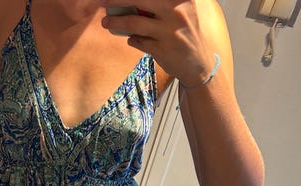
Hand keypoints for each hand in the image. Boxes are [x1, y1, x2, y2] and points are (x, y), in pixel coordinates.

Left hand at [101, 0, 217, 86]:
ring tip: (106, 22)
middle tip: (102, 0)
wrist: (198, 64)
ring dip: (116, 22)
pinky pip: (137, 42)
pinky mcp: (161, 49)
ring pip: (133, 23)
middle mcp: (176, 10)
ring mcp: (168, 31)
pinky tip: (131, 39)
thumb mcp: (181, 11)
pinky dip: (132, 40)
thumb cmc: (185, 33)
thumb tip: (129, 3)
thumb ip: (161, 5)